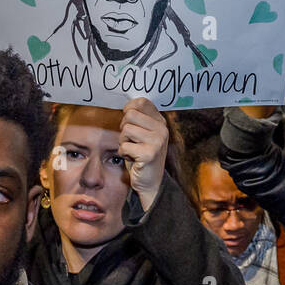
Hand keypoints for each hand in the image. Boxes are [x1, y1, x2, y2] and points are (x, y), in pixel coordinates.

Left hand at [118, 97, 168, 213]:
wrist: (151, 182)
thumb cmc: (142, 155)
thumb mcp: (144, 134)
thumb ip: (139, 119)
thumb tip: (126, 106)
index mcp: (161, 122)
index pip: (141, 102)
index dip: (129, 109)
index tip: (129, 122)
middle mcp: (162, 130)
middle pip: (130, 114)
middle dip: (124, 127)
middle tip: (130, 140)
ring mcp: (157, 141)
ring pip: (125, 130)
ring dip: (123, 141)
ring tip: (132, 149)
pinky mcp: (149, 154)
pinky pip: (124, 146)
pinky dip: (123, 153)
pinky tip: (132, 158)